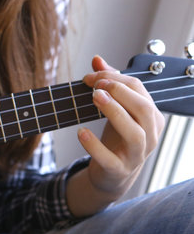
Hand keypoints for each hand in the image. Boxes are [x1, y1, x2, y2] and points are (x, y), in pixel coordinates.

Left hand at [67, 55, 164, 215]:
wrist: (112, 174)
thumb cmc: (116, 138)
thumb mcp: (115, 111)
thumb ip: (108, 85)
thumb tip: (97, 59)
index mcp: (152, 117)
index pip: (139, 90)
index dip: (114, 78)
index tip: (90, 76)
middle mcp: (150, 135)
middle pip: (143, 108)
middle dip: (119, 91)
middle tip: (95, 85)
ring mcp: (136, 155)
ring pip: (134, 133)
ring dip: (114, 112)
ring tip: (94, 97)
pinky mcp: (118, 170)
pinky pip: (109, 159)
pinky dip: (94, 145)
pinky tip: (80, 132)